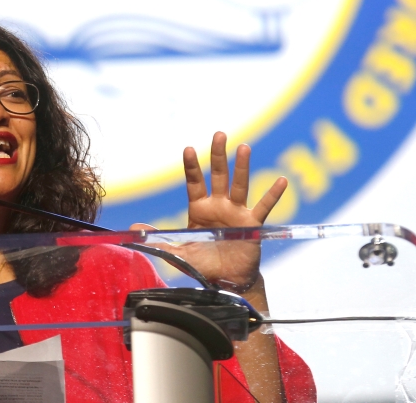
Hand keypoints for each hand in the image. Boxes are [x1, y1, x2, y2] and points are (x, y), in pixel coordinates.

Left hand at [132, 131, 286, 292]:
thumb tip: (134, 226)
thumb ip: (158, 237)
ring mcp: (237, 213)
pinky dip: (273, 194)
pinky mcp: (253, 224)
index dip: (192, 166)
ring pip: (240, 185)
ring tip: (244, 147)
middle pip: (218, 176)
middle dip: (218, 155)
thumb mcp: (177, 251)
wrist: (226, 281)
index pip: (195, 182)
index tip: (188, 149)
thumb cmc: (202, 264)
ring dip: (243, 167)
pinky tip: (281, 181)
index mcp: (199, 209)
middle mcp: (219, 206)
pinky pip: (264, 207)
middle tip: (219, 134)